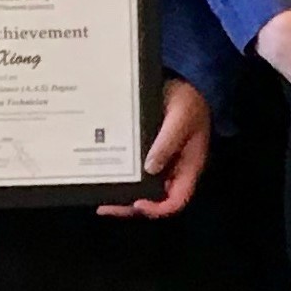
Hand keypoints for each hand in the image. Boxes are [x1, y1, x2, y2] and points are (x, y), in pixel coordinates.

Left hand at [100, 77, 209, 218]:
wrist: (187, 82)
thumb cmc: (189, 100)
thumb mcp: (181, 118)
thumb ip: (167, 142)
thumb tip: (149, 168)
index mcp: (189, 167)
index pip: (177, 200)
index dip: (158, 208)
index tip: (137, 203)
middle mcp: (175, 170)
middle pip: (156, 200)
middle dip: (132, 207)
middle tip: (105, 206)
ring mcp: (163, 163)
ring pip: (145, 190)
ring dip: (125, 196)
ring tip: (102, 198)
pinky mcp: (151, 154)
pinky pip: (138, 173)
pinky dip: (124, 179)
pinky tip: (108, 176)